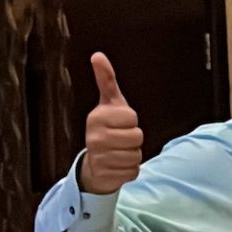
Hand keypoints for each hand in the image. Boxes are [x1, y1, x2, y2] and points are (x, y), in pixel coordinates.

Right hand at [81, 53, 142, 194]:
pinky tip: (117, 166)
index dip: (130, 121)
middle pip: (137, 137)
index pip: (132, 118)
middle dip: (133, 139)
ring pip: (137, 155)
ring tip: (118, 152)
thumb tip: (98, 55)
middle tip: (119, 139)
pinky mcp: (107, 176)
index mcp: (96, 117)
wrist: (94, 164)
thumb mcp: (108, 104)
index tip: (118, 123)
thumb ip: (106, 80)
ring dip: (132, 155)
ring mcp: (100, 158)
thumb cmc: (106, 128)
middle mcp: (94, 138)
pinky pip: (134, 171)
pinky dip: (129, 170)